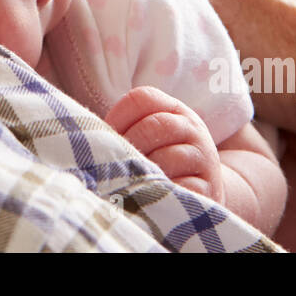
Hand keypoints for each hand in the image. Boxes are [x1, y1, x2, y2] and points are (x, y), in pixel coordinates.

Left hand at [105, 86, 223, 203]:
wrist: (205, 189)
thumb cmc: (164, 160)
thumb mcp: (150, 137)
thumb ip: (125, 130)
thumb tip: (87, 140)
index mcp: (174, 110)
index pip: (142, 98)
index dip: (118, 116)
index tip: (109, 137)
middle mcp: (192, 128)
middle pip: (155, 125)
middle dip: (130, 145)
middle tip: (117, 164)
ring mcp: (202, 158)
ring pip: (168, 157)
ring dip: (143, 171)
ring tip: (130, 181)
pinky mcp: (207, 188)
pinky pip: (182, 187)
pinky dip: (162, 192)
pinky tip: (149, 196)